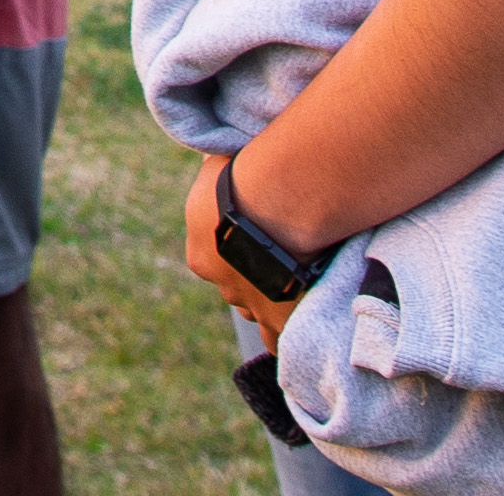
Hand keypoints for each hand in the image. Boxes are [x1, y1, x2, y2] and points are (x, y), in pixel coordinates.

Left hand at [182, 149, 317, 321]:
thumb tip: (214, 163)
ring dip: (271, 304)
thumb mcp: (216, 169)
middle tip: (277, 259)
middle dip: (253, 278)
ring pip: (258, 314)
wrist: (276, 205)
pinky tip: (303, 318)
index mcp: (201, 258)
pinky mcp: (283, 318)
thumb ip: (215, 178)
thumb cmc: (243, 178)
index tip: (252, 237)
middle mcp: (225, 287)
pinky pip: (279, 339)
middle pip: (237, 289)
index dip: (232, 251)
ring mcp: (255, 306)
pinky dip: (289, 331)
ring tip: (294, 288)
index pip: (212, 261)